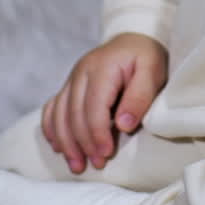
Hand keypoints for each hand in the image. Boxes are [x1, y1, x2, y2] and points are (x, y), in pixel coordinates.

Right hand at [41, 33, 167, 174]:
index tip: (106, 154)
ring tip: (77, 165)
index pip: (93, 107)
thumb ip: (139, 97)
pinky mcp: (69, 85)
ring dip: (65, 142)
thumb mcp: (152, 72)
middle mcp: (82, 71)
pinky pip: (52, 108)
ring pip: (59, 114)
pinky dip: (52, 128)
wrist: (134, 40)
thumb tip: (123, 125)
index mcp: (103, 67)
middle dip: (83, 143)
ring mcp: (72, 77)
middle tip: (96, 164)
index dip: (97, 134)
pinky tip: (58, 146)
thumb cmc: (145, 57)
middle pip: (73, 114)